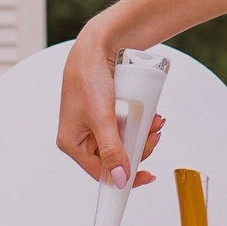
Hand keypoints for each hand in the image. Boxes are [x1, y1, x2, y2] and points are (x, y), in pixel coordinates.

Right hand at [56, 24, 165, 187]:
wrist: (97, 46)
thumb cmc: (88, 76)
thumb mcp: (102, 117)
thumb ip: (111, 150)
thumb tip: (118, 178)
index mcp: (72, 143)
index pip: (99, 173)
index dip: (124, 177)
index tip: (145, 178)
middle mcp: (83, 136)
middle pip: (116, 157)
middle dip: (139, 147)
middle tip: (152, 136)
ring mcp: (96, 125)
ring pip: (125, 142)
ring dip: (143, 134)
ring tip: (154, 122)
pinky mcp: (107, 114)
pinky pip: (127, 127)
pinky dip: (140, 123)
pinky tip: (150, 116)